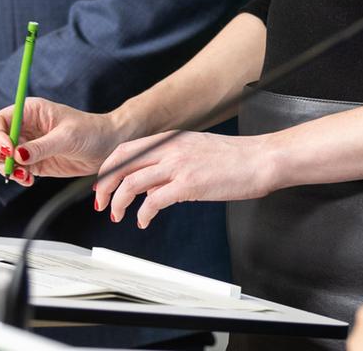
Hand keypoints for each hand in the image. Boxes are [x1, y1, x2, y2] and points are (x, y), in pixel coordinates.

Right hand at [0, 98, 128, 185]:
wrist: (106, 146)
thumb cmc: (91, 132)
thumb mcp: (67, 137)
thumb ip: (41, 147)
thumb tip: (17, 155)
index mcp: (29, 110)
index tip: (8, 151)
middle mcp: (23, 125)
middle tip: (11, 165)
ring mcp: (25, 144)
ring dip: (5, 168)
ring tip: (25, 175)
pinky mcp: (31, 161)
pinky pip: (12, 169)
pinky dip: (16, 176)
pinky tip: (29, 180)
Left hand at [92, 130, 277, 227]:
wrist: (261, 159)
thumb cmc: (235, 159)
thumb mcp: (196, 153)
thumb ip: (171, 165)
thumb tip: (151, 185)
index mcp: (170, 139)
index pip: (125, 150)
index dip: (108, 169)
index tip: (103, 186)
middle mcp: (169, 148)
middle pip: (121, 164)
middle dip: (105, 186)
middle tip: (102, 204)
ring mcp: (178, 165)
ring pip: (131, 183)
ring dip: (119, 203)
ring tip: (119, 217)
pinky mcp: (189, 184)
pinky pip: (153, 201)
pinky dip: (142, 214)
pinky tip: (144, 222)